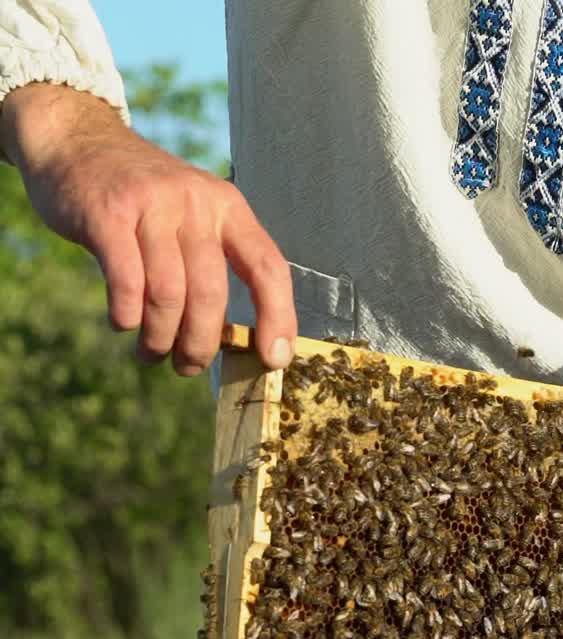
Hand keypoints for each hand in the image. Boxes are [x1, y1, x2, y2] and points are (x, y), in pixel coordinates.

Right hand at [0, 83, 295, 375]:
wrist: (75, 139)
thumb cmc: (143, 200)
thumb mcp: (193, 215)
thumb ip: (215, 266)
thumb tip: (240, 343)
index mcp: (227, 207)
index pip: (269, 268)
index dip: (278, 319)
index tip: (273, 359)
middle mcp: (195, 203)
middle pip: (211, 294)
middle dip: (201, 344)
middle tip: (187, 366)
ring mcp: (150, 205)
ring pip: (168, 295)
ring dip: (160, 338)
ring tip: (152, 354)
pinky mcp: (106, 214)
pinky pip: (127, 282)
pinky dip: (128, 315)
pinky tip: (123, 324)